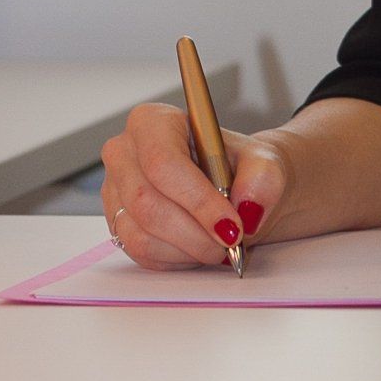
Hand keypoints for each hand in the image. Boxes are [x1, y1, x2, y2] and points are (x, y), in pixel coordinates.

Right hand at [100, 101, 295, 268]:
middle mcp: (124, 153)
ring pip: (142, 234)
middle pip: (147, 203)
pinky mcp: (117, 224)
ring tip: (218, 245)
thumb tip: (247, 207)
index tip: (232, 226)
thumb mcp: (265, 162)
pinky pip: (140, 253)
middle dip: (195, 232)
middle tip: (231, 243)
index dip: (197, 200)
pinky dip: (176, 259)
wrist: (237, 188)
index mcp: (153, 121)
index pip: (163, 163)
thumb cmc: (243, 168)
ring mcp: (115, 191)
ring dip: (188, 249)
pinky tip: (198, 246)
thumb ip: (263, 178)